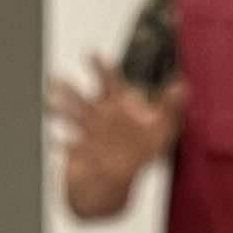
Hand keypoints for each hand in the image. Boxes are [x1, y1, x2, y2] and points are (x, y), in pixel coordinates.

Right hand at [46, 55, 184, 195]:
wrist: (118, 179)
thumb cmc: (140, 150)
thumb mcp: (161, 130)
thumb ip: (169, 106)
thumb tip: (183, 85)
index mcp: (116, 105)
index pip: (109, 82)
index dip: (100, 68)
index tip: (91, 53)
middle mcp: (98, 115)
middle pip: (82, 99)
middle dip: (69, 90)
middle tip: (56, 79)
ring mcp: (86, 133)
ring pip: (71, 118)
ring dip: (60, 111)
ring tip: (49, 104)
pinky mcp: (78, 153)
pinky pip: (68, 147)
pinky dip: (62, 144)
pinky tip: (54, 140)